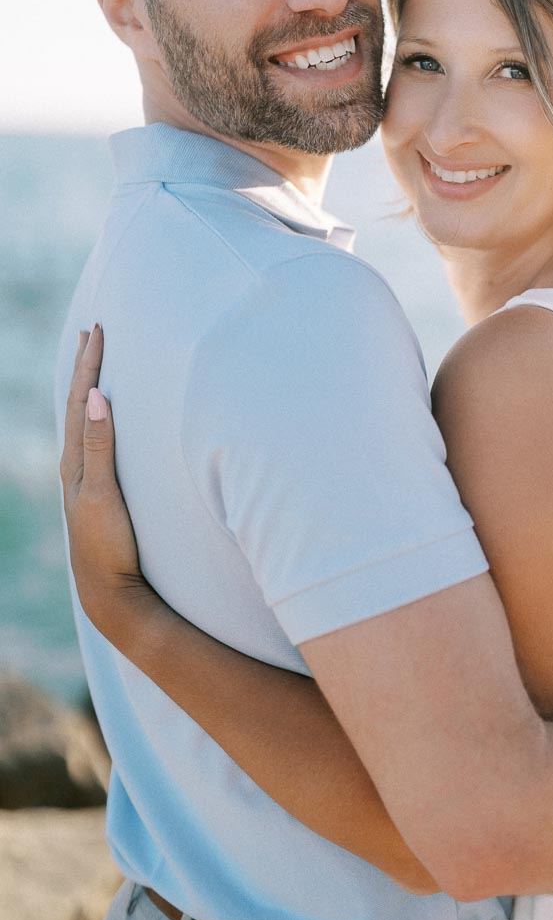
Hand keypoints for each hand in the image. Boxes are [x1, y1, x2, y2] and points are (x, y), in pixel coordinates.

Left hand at [60, 325, 150, 634]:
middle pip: (78, 404)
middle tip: (91, 331)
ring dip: (89, 388)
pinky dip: (96, 417)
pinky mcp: (98, 492)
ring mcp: (85, 480)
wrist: (109, 590)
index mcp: (76, 460)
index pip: (84, 400)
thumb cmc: (108, 544)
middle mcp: (76, 465)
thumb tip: (97, 396)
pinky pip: (92, 440)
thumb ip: (101, 445)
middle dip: (85, 366)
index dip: (90, 364)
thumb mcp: (105, 493)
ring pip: (84, 421)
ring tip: (94, 364)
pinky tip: (101, 419)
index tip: (98, 329)